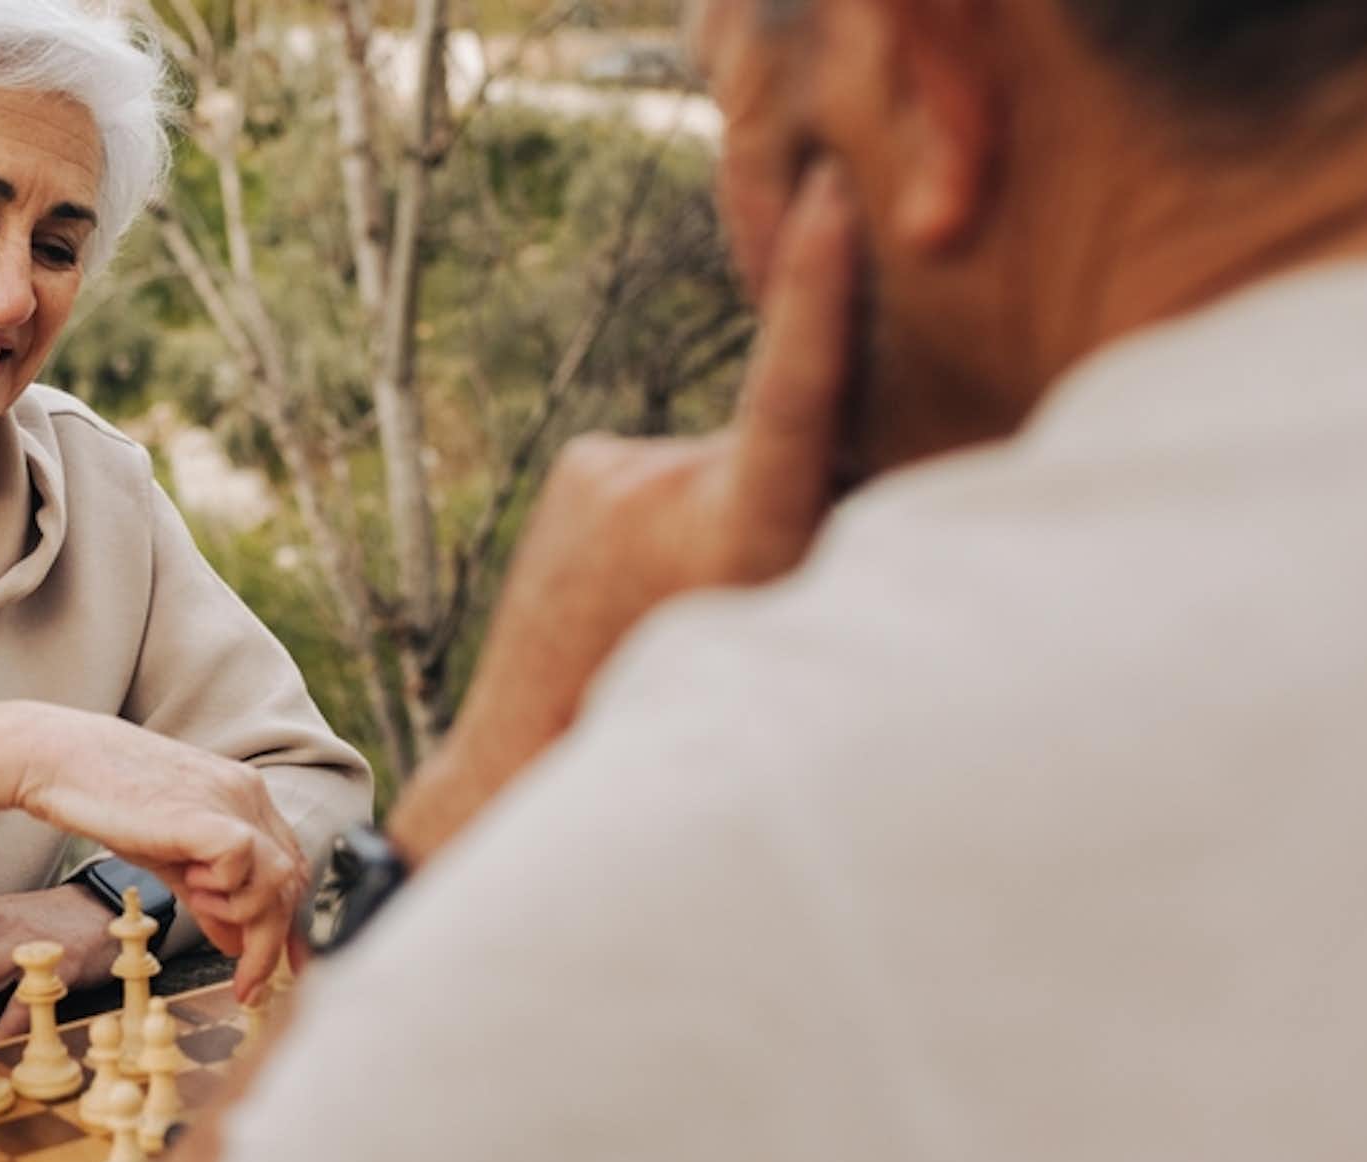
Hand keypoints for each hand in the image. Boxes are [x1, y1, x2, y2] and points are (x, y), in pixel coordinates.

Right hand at [0, 702, 308, 999]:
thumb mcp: (169, 858)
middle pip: (292, 880)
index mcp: (245, 798)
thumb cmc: (108, 802)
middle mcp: (248, 795)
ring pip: (280, 878)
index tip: (279, 964)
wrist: (61, 761)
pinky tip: (192, 884)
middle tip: (248, 983)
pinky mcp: (205, 815)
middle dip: (274, 942)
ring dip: (245, 914)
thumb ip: (208, 898)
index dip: (291, 922)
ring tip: (199, 903)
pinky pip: (244, 864)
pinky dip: (225, 890)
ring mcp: (231, 801)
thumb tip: (235, 942)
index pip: (292, 867)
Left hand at [389, 162, 859, 864]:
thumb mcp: (773, 638)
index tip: (829, 199)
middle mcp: (666, 485)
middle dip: (791, 486)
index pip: (791, 390)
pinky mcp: (584, 465)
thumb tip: (844, 448)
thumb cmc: (669, 711)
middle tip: (743, 586)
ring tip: (672, 597)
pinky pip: (665, 465)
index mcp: (731, 534)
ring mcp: (612, 469)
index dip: (818, 292)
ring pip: (720, 457)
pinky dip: (671, 504)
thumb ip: (816, 538)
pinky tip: (633, 577)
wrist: (523, 757)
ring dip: (720, 504)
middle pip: (781, 444)